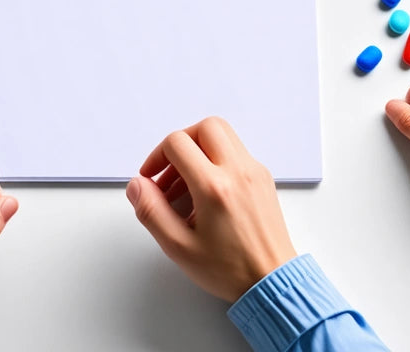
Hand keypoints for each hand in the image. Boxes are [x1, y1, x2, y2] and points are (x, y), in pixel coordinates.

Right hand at [127, 117, 295, 302]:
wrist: (271, 281)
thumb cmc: (230, 269)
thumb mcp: (179, 247)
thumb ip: (152, 211)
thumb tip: (137, 186)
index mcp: (214, 187)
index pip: (177, 144)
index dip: (156, 157)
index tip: (150, 179)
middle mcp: (237, 171)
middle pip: (204, 127)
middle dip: (180, 142)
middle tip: (169, 169)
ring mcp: (254, 172)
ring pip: (223, 135)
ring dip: (199, 149)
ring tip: (184, 184)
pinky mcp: (263, 179)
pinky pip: (236, 152)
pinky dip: (216, 160)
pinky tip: (206, 191)